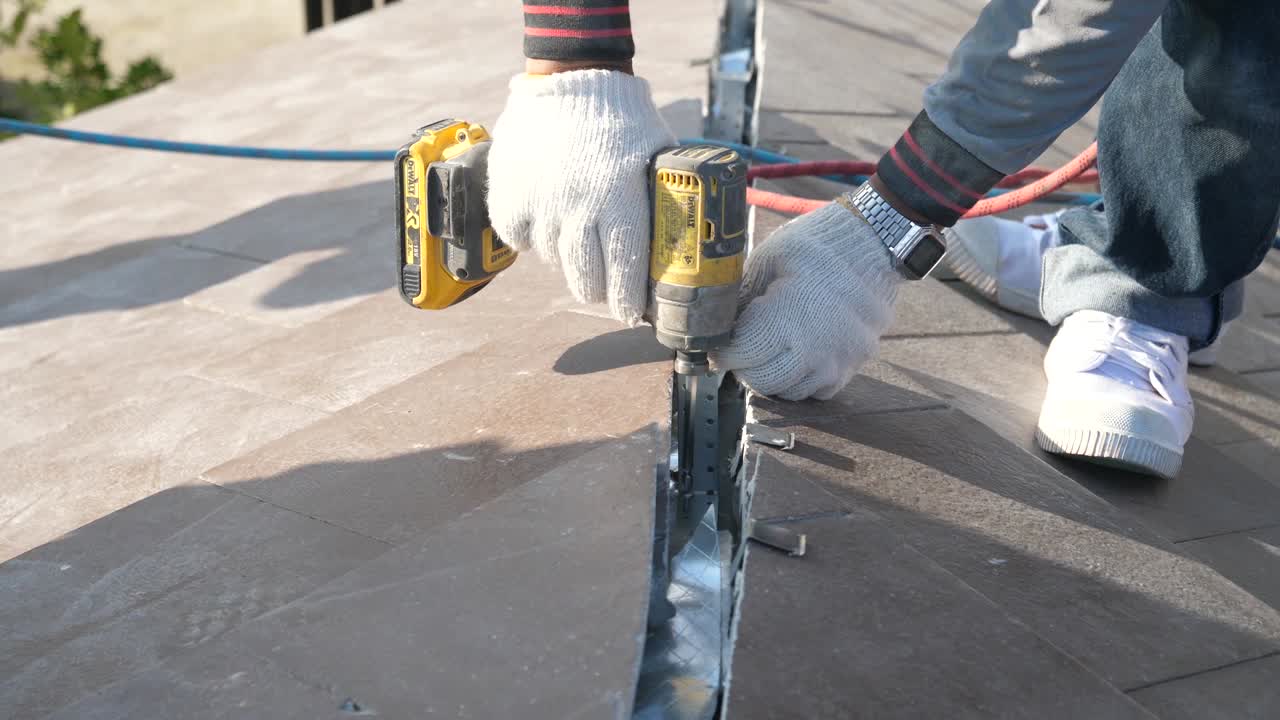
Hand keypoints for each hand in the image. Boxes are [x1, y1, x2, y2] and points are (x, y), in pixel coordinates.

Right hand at [487, 70, 676, 324]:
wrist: (573, 78)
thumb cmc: (624, 117)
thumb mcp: (657, 156)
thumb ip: (665, 199)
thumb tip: (687, 242)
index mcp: (620, 198)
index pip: (625, 266)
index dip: (628, 298)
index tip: (632, 313)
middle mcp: (579, 206)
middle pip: (585, 274)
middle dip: (598, 291)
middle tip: (605, 292)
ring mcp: (541, 202)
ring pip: (552, 257)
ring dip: (566, 260)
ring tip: (577, 247)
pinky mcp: (509, 194)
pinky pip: (518, 237)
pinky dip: (530, 239)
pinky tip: (544, 224)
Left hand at [711, 202, 901, 399]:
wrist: (871, 243)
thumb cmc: (814, 246)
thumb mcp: (765, 263)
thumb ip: (742, 301)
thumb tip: (719, 326)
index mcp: (786, 319)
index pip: (741, 357)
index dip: (724, 353)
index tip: (720, 348)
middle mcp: (812, 349)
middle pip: (762, 382)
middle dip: (746, 368)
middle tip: (743, 351)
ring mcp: (837, 360)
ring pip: (790, 392)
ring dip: (775, 377)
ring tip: (770, 353)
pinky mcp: (855, 363)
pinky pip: (820, 390)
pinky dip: (804, 380)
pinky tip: (798, 357)